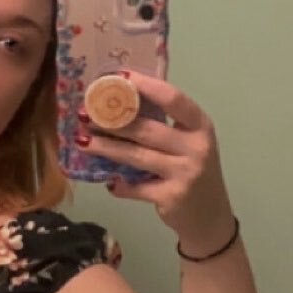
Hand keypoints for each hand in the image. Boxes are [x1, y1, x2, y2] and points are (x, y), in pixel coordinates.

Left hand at [76, 69, 235, 252]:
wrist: (210, 216)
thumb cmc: (192, 172)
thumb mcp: (188, 144)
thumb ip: (164, 127)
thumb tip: (119, 106)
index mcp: (200, 126)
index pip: (173, 99)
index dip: (146, 86)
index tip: (119, 76)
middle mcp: (196, 146)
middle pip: (147, 129)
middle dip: (113, 121)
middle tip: (85, 114)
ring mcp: (184, 172)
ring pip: (137, 156)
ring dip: (107, 148)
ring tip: (82, 140)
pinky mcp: (171, 196)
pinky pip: (136, 188)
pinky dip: (119, 185)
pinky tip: (108, 182)